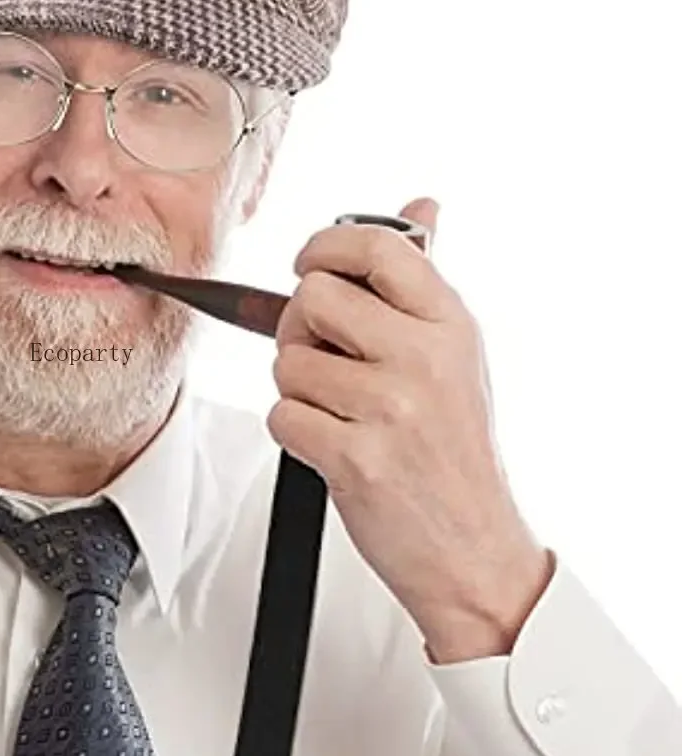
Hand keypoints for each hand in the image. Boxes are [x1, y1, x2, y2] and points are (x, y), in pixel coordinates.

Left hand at [266, 198, 553, 661]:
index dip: (324, 246)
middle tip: (323, 358)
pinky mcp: (356, 458)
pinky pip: (282, 416)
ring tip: (341, 414)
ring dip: (298, 390)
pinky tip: (333, 447)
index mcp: (450, 323)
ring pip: (288, 362)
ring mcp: (391, 408)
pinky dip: (294, 433)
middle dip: (299, 327)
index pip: (376, 245)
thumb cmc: (455, 452)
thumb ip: (426, 282)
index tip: (310, 265)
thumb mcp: (457, 356)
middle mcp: (424, 357)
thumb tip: (422, 206)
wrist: (474, 549)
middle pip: (312, 297)